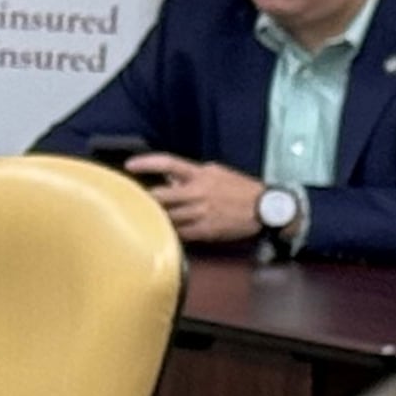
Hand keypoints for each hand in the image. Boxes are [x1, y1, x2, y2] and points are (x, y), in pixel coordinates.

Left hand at [126, 154, 265, 246]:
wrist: (266, 209)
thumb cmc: (240, 189)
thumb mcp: (216, 174)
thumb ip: (191, 176)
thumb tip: (168, 179)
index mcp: (201, 174)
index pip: (168, 163)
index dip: (147, 163)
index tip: (130, 165)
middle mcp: (198, 192)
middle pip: (160, 196)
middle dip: (144, 199)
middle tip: (132, 201)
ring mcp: (200, 213)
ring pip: (166, 216)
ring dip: (154, 218)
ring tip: (142, 218)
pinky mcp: (205, 230)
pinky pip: (178, 233)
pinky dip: (168, 232)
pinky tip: (161, 232)